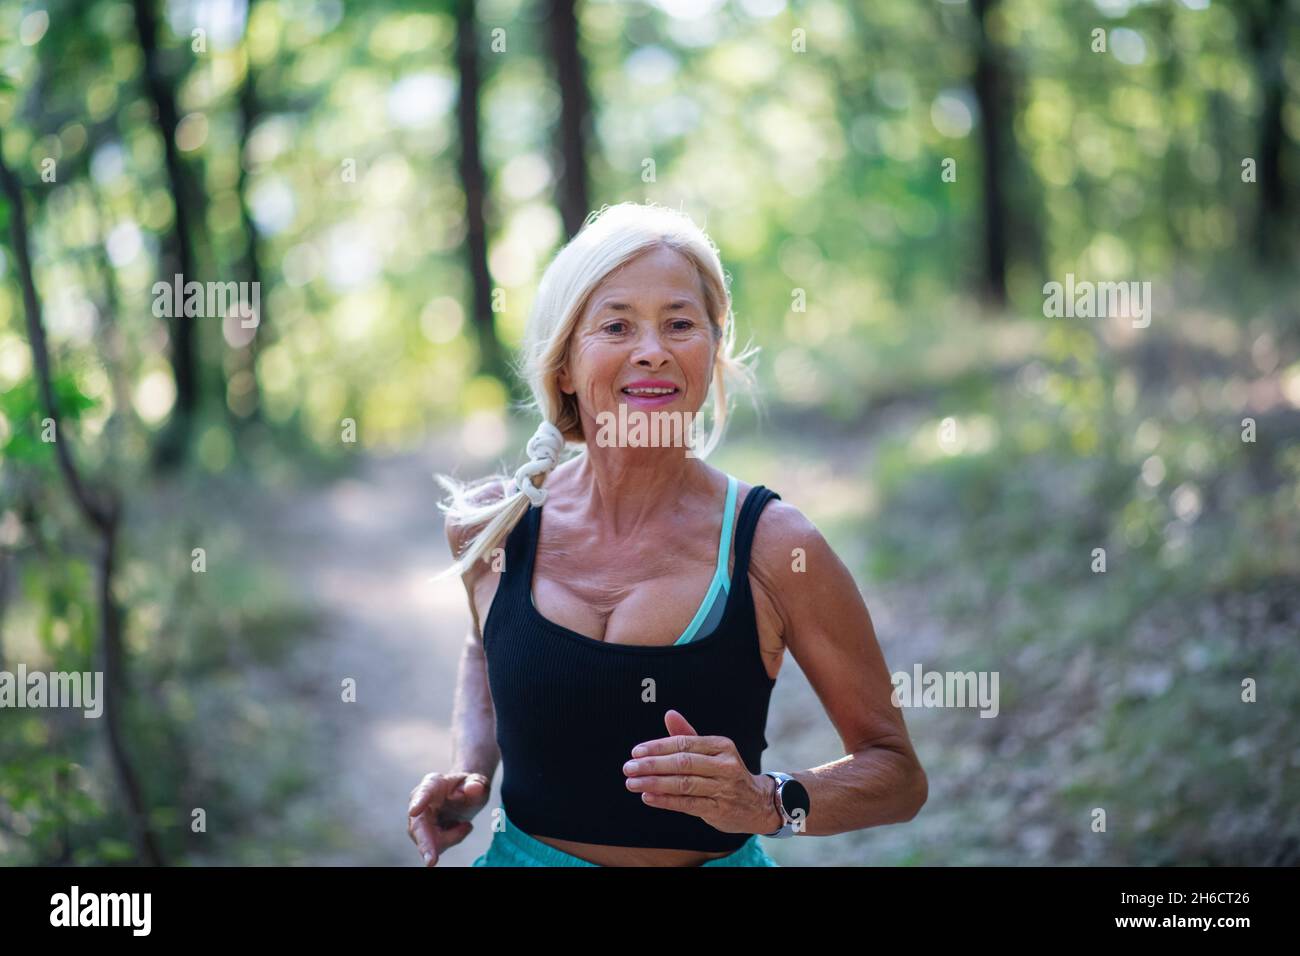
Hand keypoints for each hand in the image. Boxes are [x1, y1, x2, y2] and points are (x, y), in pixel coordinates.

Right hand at [407, 771, 489, 865]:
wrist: (465, 795)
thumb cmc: (470, 786)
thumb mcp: (478, 782)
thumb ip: (476, 784)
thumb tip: (474, 788)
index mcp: (433, 783)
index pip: (425, 791)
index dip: (419, 801)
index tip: (414, 811)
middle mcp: (420, 801)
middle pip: (418, 824)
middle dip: (424, 843)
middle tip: (431, 861)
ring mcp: (419, 820)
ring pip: (428, 840)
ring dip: (450, 838)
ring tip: (467, 825)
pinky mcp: (424, 834)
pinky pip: (436, 845)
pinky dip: (452, 839)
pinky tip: (462, 827)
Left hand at [624, 709, 777, 834]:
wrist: (758, 803)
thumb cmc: (727, 773)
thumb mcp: (713, 751)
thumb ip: (688, 735)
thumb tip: (669, 714)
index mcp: (721, 746)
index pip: (684, 743)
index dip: (658, 746)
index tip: (636, 752)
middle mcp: (724, 765)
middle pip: (683, 763)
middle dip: (652, 765)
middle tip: (629, 767)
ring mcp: (723, 788)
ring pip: (683, 784)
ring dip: (654, 783)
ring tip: (632, 783)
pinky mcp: (719, 810)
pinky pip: (688, 804)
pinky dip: (666, 800)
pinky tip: (648, 797)